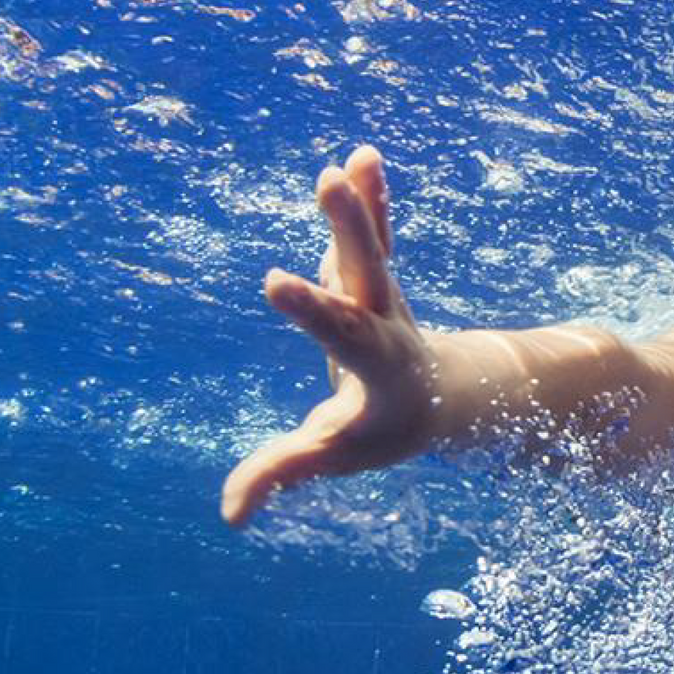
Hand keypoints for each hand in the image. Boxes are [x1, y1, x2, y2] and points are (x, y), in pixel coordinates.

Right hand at [221, 145, 438, 525]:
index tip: (276, 281)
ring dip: (360, 206)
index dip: (311, 310)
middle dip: (352, 234)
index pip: (342, 334)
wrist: (440, 398)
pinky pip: (375, 232)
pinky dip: (370, 197)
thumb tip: (233, 517)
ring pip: (373, 246)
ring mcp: (385, 294)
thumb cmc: (379, 431)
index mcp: (376, 366)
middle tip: (330, 187)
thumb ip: (284, 475)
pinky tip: (363, 156)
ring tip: (348, 163)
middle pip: (370, 274)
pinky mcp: (378, 273)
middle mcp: (386, 322)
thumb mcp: (335, 455)